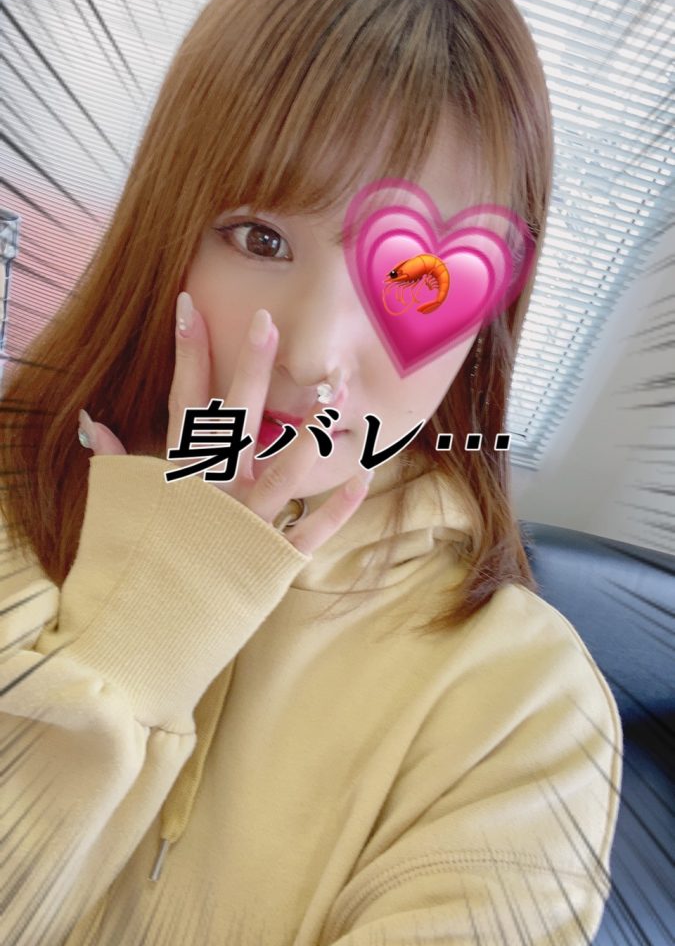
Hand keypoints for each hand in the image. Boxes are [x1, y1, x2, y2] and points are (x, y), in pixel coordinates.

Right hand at [78, 300, 372, 555]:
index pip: (181, 403)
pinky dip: (340, 507)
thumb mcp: (118, 510)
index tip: (188, 305)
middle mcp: (212, 494)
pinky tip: (366, 475)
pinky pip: (311, 530)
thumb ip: (118, 463)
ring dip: (311, 431)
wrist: (141, 640)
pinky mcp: (271, 561)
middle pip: (234, 421)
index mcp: (177, 477)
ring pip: (284, 473)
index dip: (185, 354)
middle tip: (267, 320)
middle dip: (250, 369)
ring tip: (337, 390)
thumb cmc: (130, 568)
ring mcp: (245, 526)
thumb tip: (94, 420)